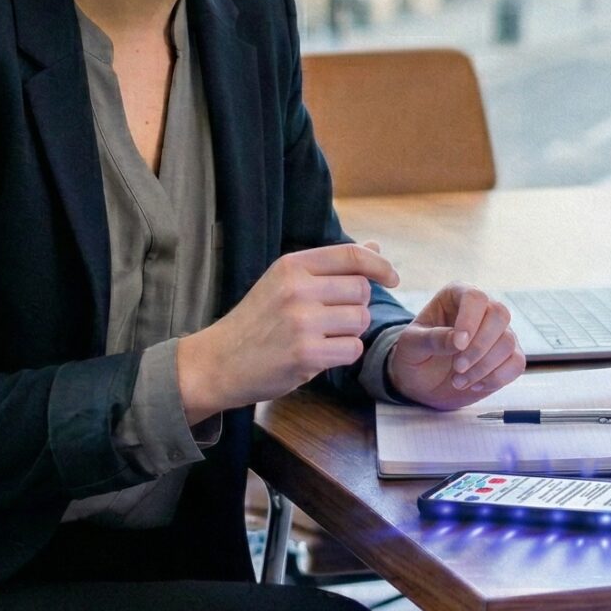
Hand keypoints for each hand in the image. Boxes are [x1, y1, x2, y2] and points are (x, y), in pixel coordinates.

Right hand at [176, 243, 398, 418]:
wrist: (218, 362)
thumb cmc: (257, 321)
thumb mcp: (285, 282)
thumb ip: (330, 267)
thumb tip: (376, 248)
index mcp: (292, 265)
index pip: (352, 256)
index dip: (380, 266)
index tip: (391, 278)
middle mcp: (297, 289)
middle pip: (361, 290)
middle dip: (356, 306)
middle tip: (332, 319)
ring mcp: (302, 322)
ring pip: (360, 320)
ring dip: (350, 332)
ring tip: (322, 336)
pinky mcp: (306, 354)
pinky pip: (352, 349)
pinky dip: (343, 354)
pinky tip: (320, 354)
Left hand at [387, 284, 525, 409]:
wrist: (422, 382)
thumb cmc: (414, 355)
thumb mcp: (412, 345)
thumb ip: (433, 339)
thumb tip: (459, 340)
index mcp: (456, 296)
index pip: (475, 297)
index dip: (470, 320)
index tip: (458, 345)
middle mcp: (483, 309)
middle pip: (500, 315)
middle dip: (479, 347)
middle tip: (457, 368)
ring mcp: (498, 333)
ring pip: (508, 342)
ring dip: (483, 367)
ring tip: (458, 381)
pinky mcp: (508, 356)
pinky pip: (517, 363)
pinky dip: (497, 378)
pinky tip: (475, 385)